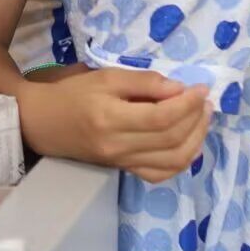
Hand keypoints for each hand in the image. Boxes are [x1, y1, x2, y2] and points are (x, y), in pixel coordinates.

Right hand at [20, 67, 212, 181]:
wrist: (44, 122)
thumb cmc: (73, 93)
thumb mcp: (105, 77)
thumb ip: (144, 82)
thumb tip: (180, 89)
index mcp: (111, 119)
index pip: (162, 118)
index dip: (188, 104)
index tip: (201, 88)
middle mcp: (119, 146)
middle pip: (172, 139)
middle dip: (196, 118)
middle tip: (205, 100)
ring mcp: (123, 162)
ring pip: (173, 161)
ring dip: (196, 139)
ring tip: (202, 118)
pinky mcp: (125, 169)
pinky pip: (161, 173)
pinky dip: (182, 160)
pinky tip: (190, 142)